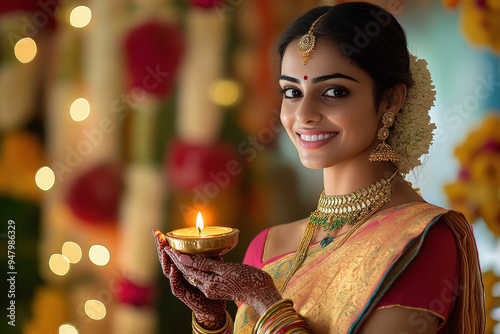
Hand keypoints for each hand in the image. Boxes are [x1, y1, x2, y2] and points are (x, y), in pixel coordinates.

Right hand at [152, 230, 225, 329]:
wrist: (213, 309)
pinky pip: (177, 286)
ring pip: (168, 271)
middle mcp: (178, 276)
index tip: (160, 231)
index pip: (171, 254)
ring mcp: (179, 285)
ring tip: (164, 248)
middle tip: (157, 234)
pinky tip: (174, 268)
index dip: (166, 243)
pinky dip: (175, 278)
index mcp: (182, 269)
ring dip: (165, 259)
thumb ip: (209, 260)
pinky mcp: (184, 295)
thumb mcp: (210, 270)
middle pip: (166, 260)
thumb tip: (214, 248)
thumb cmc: (210, 289)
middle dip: (161, 247)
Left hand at [165, 247, 281, 314]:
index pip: (186, 267)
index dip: (175, 255)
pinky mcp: (218, 288)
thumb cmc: (248, 279)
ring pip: (194, 273)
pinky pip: (203, 275)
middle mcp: (207, 287)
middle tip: (167, 245)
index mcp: (208, 283)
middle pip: (187, 271)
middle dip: (176, 258)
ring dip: (185, 262)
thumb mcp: (226, 269)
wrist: (262, 293)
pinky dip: (197, 266)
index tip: (166, 244)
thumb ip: (205, 264)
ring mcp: (213, 288)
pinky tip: (197, 257)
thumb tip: (184, 258)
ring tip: (177, 250)